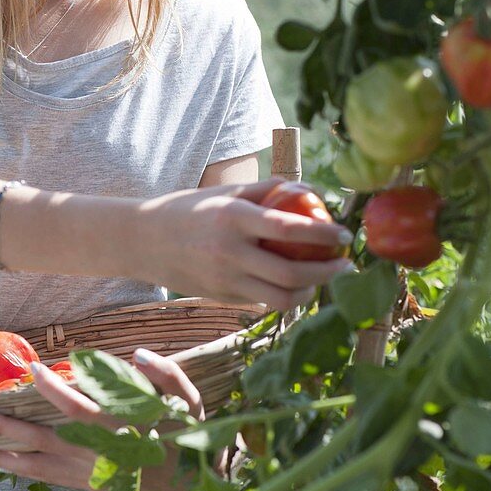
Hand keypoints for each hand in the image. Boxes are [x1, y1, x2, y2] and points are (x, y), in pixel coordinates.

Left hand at [0, 349, 203, 490]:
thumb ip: (166, 374)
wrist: (192, 485)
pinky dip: (20, 472)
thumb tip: (139, 352)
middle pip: (41, 440)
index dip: (50, 388)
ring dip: (3, 456)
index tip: (31, 370)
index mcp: (116, 429)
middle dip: (5, 427)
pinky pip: (46, 479)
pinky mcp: (86, 486)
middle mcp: (94, 454)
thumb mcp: (187, 400)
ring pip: (36, 466)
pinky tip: (0, 465)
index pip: (74, 406)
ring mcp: (87, 474)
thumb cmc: (187, 436)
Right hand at [131, 177, 352, 309]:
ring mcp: (224, 280)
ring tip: (322, 278)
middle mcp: (230, 252)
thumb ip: (266, 190)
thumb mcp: (224, 193)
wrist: (144, 240)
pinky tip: (296, 285)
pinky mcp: (221, 298)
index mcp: (233, 218)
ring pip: (280, 298)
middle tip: (345, 264)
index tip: (345, 234)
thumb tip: (308, 188)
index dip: (323, 234)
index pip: (289, 229)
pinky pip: (262, 302)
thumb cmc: (190, 209)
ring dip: (310, 292)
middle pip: (291, 273)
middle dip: (327, 272)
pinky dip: (284, 296)